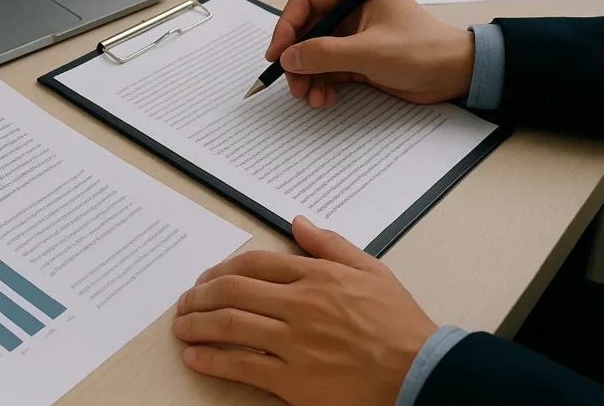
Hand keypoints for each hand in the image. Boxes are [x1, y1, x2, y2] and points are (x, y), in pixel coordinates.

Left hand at [173, 216, 436, 405]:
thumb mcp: (370, 270)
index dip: (221, 269)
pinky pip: (241, 366)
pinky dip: (212, 360)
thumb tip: (298, 222)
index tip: (206, 279)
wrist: (421, 372)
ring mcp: (295, 342)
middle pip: (232, 290)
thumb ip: (330, 245)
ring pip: (229, 325)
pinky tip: (196, 356)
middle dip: (199, 295)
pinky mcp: (294, 380)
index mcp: (316, 276)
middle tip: (185, 302)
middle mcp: (300, 305)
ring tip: (181, 326)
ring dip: (196, 324)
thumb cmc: (399, 324)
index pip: (254, 264)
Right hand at [265, 0, 474, 106]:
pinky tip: (325, 99)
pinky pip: (328, 69)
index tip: (278, 53)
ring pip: (314, 52)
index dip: (287, 25)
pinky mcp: (358, 58)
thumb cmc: (423, 51)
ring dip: (308, 76)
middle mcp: (352, 9)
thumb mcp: (370, 51)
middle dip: (297, 58)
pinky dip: (321, 84)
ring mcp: (354, 35)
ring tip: (311, 98)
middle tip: (294, 84)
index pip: (307, 0)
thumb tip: (288, 58)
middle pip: (306, 30)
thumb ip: (325, 53)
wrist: (457, 75)